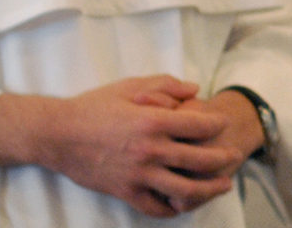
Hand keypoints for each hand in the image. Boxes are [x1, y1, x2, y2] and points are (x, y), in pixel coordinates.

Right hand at [0, 75, 241, 217]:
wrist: (57, 134)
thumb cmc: (94, 106)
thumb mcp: (131, 85)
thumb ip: (167, 85)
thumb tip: (195, 90)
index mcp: (154, 121)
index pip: (201, 126)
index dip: (218, 125)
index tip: (223, 124)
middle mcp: (150, 150)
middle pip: (201, 159)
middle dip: (224, 158)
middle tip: (234, 156)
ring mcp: (139, 174)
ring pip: (185, 189)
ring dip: (210, 189)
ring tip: (223, 185)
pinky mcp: (125, 191)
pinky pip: (156, 206)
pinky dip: (174, 207)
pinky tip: (185, 203)